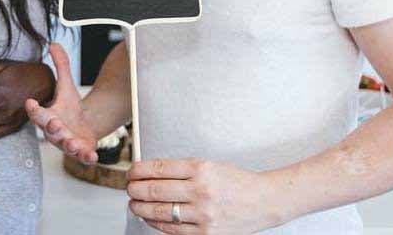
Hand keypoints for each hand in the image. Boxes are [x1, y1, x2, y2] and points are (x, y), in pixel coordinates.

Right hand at [24, 43, 98, 163]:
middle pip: (50, 131)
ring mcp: (67, 143)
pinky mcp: (81, 151)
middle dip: (52, 128)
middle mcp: (55, 132)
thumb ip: (61, 65)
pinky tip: (92, 156)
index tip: (30, 102)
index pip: (37, 113)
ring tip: (73, 143)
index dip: (33, 109)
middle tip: (55, 123)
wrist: (84, 126)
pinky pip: (83, 156)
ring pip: (66, 146)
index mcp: (48, 116)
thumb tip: (53, 43)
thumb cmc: (70, 107)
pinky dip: (87, 157)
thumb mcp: (66, 85)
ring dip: (69, 144)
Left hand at [126, 158, 282, 233]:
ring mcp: (203, 214)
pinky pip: (171, 229)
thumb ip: (180, 169)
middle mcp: (201, 191)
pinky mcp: (205, 234)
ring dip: (140, 207)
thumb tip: (149, 172)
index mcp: (201, 168)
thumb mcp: (209, 165)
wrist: (264, 201)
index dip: (138, 170)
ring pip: (159, 212)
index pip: (158, 168)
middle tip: (128, 187)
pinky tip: (149, 216)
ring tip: (134, 202)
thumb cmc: (235, 181)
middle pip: (154, 190)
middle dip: (134, 189)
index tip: (131, 171)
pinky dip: (155, 222)